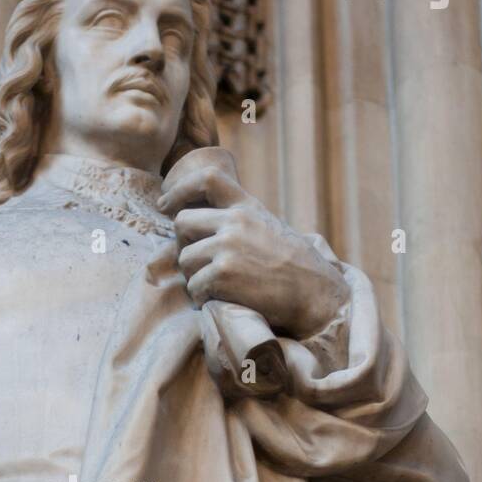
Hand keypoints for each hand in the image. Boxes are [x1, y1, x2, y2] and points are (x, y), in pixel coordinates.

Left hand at [158, 160, 349, 339]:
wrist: (316, 294)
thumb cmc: (296, 269)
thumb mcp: (271, 229)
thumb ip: (242, 222)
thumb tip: (208, 226)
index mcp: (247, 207)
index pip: (207, 179)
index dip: (180, 190)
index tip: (165, 204)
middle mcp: (235, 222)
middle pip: (182, 224)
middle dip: (184, 246)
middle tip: (198, 266)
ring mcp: (227, 246)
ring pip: (184, 260)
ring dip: (195, 279)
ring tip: (217, 289)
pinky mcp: (223, 274)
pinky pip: (194, 288)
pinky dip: (203, 300)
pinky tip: (221, 302)